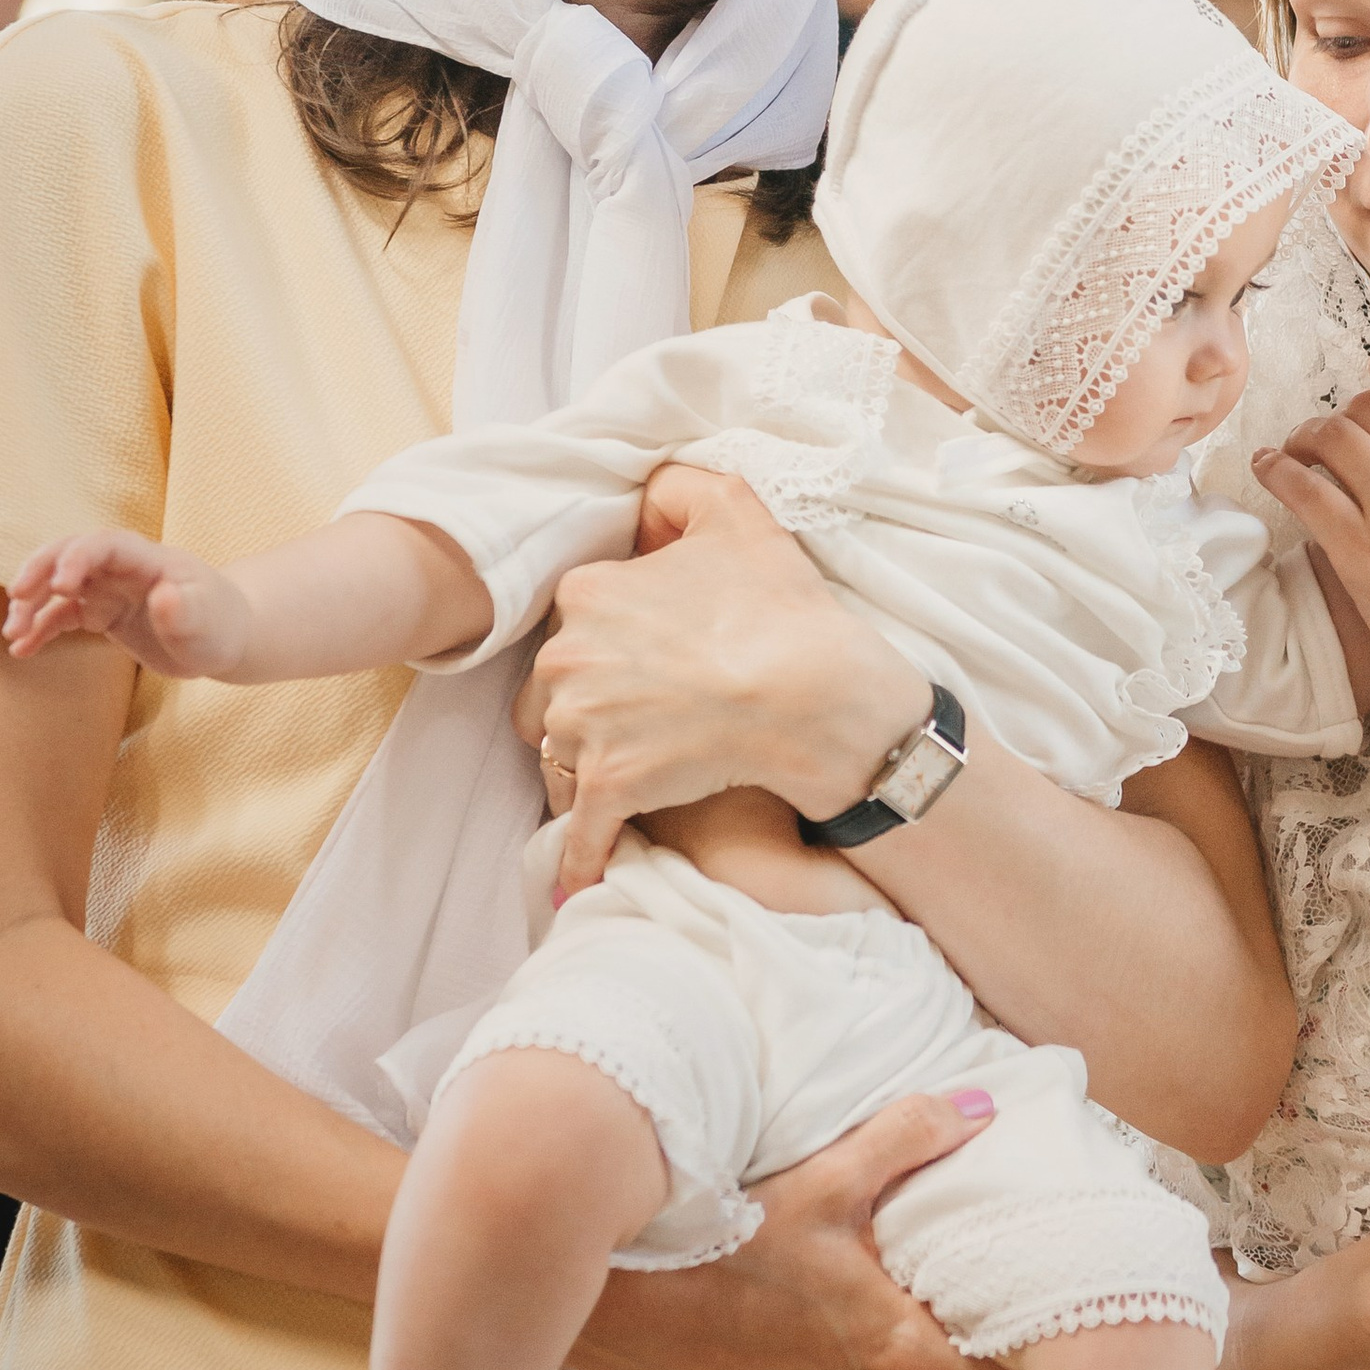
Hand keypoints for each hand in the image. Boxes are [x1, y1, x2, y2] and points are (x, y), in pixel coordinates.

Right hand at [3, 527, 252, 679]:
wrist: (222, 639)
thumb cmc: (218, 626)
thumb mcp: (206, 622)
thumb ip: (184, 610)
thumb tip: (163, 595)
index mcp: (147, 559)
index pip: (104, 544)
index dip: (77, 557)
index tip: (59, 586)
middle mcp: (121, 568)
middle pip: (70, 552)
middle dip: (39, 568)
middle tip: (17, 596)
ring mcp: (108, 589)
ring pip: (57, 583)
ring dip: (31, 603)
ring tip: (13, 633)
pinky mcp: (100, 613)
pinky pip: (61, 615)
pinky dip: (40, 629)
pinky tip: (21, 650)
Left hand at [515, 473, 928, 891]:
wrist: (816, 695)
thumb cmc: (780, 607)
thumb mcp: (735, 510)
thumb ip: (678, 487)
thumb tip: (644, 494)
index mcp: (588, 593)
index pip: (572, 621)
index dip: (610, 639)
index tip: (649, 657)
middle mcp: (568, 657)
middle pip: (553, 688)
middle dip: (588, 702)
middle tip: (646, 712)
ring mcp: (583, 726)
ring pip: (559, 751)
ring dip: (587, 764)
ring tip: (632, 769)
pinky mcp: (608, 787)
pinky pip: (580, 832)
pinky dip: (582, 857)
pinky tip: (580, 882)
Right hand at [565, 1091, 1012, 1369]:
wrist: (627, 1314)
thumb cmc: (717, 1257)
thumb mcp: (820, 1182)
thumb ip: (908, 1139)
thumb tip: (978, 1108)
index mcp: (902, 1354)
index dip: (1056, 1333)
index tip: (1073, 1288)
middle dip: (1008, 1324)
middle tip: (1030, 1262)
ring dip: (950, 1337)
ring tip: (965, 1273)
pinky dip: (900, 1350)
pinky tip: (888, 1299)